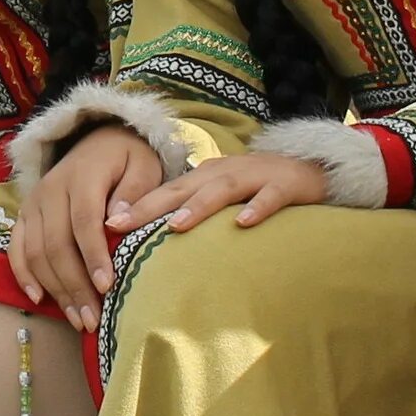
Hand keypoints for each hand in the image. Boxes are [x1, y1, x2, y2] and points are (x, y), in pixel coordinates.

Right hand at [7, 124, 162, 328]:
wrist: (97, 139)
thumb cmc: (128, 160)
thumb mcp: (143, 166)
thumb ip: (134, 193)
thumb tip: (117, 223)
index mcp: (83, 176)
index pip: (85, 221)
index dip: (94, 256)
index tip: (107, 287)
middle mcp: (51, 189)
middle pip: (57, 244)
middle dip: (74, 285)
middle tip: (93, 319)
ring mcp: (33, 202)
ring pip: (36, 252)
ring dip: (55, 289)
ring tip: (78, 319)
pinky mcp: (24, 214)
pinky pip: (16, 247)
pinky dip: (23, 275)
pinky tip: (39, 299)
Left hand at [111, 152, 326, 236]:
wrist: (312, 169)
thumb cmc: (260, 189)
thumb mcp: (223, 197)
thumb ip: (196, 214)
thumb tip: (158, 246)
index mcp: (205, 177)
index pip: (164, 192)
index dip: (134, 206)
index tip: (103, 225)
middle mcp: (223, 173)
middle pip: (181, 188)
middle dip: (149, 206)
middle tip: (118, 224)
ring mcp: (255, 177)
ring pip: (221, 189)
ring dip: (197, 206)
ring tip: (175, 226)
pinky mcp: (285, 185)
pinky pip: (269, 197)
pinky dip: (257, 208)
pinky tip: (244, 223)